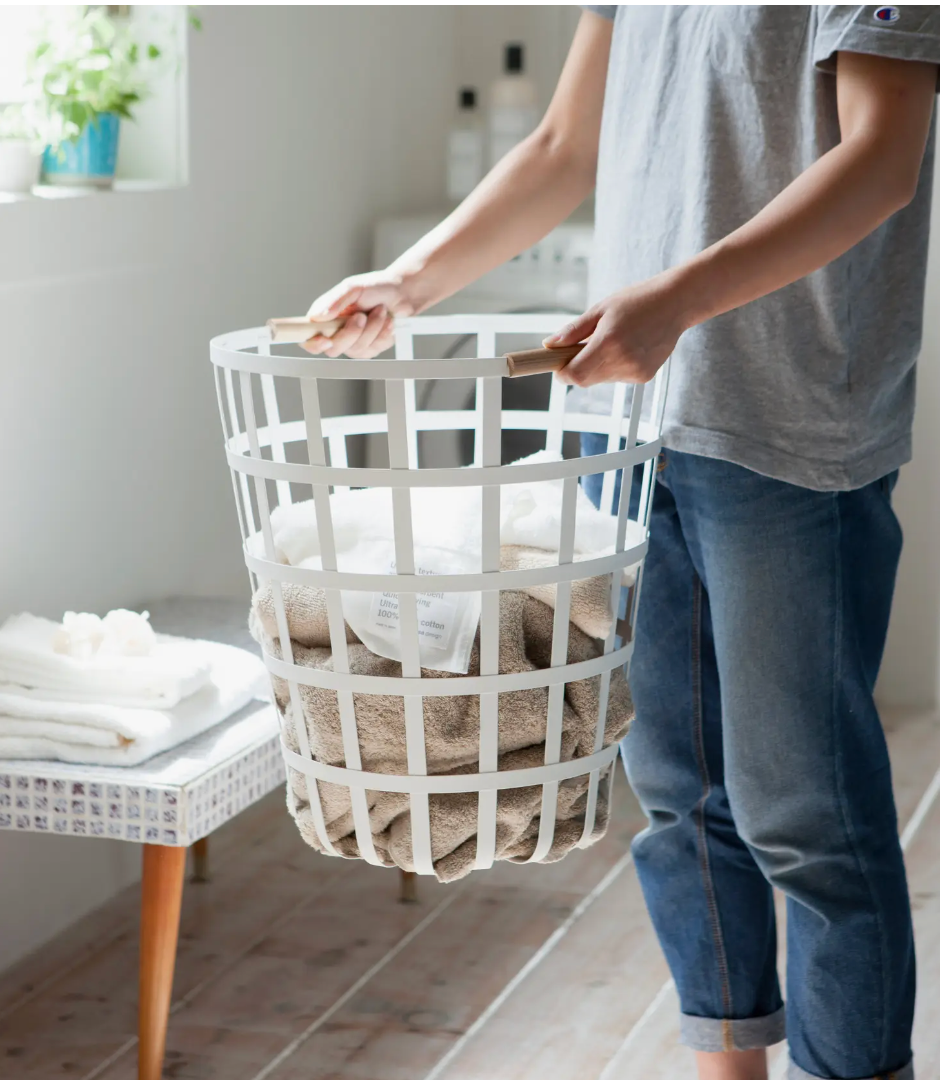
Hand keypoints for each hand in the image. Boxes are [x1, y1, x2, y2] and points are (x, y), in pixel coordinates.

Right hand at [303, 270, 417, 357]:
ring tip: (380, 312)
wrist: (402, 293)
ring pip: (356, 350)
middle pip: (334, 349)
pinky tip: (387, 322)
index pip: (308, 337)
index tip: (325, 339)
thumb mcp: (353, 288)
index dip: (313, 343)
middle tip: (362, 316)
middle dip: (352, 333)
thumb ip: (334, 302)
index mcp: (325, 316)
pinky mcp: (368, 348)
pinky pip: (372, 351)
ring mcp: (352, 342)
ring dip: (372, 330)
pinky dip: (382, 335)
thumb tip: (317, 317)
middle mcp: (336, 331)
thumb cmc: (376, 287)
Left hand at [543, 272, 689, 386]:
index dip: (562, 373)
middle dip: (578, 367)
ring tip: (613, 341)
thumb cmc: (637, 301)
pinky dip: (615, 367)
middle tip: (585, 346)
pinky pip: (618, 378)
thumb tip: (550, 344)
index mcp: (608, 342)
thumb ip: (573, 330)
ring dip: (598, 366)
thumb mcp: (600, 309)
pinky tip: (628, 347)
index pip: (575, 375)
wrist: (676, 303)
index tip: (559, 364)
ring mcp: (635, 371)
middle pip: (585, 380)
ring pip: (601, 379)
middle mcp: (623, 361)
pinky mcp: (644, 376)